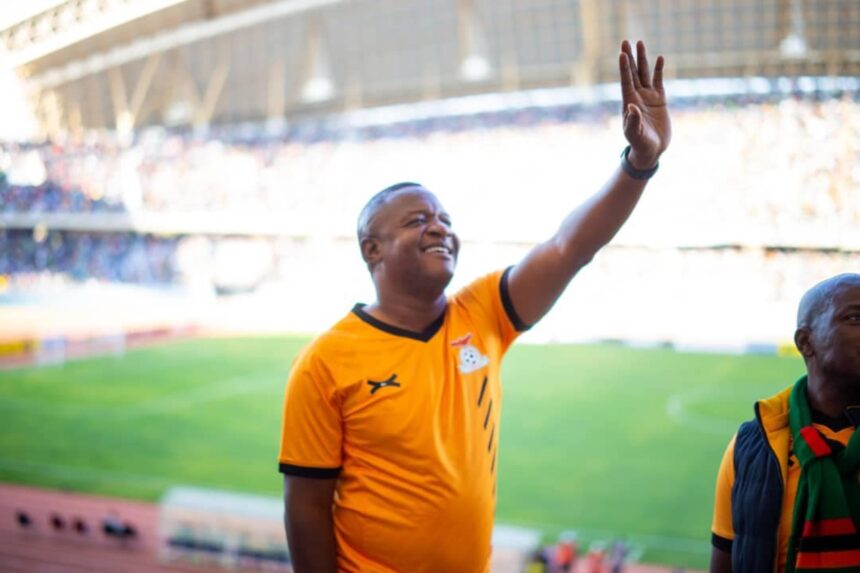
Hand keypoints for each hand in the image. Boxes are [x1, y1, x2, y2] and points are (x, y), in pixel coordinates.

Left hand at [619, 40, 670, 168]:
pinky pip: (658, 81)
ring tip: (640, 42)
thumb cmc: (640, 143)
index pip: (626, 81)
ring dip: (643, 59)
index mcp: (629, 103)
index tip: (622, 53)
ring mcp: (648, 97)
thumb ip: (633, 121)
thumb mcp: (634, 134)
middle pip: (633, 73)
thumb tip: (632, 107)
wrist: (651, 150)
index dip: (624, 68)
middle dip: (630, 57)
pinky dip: (658, 70)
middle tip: (626, 41)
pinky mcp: (659, 100)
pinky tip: (660, 58)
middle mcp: (637, 96)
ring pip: (645, 74)